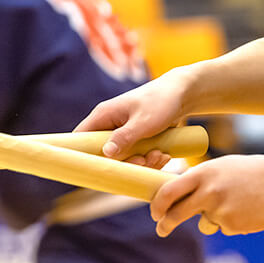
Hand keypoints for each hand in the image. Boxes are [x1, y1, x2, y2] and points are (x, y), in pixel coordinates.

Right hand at [75, 69, 191, 161]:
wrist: (183, 94)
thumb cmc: (161, 101)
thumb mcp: (143, 121)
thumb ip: (124, 137)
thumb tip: (106, 153)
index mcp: (103, 116)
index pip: (79, 139)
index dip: (82, 156)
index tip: (99, 168)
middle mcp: (109, 126)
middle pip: (104, 156)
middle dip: (126, 163)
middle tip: (144, 161)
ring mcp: (123, 134)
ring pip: (124, 160)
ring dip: (143, 163)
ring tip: (160, 155)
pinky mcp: (136, 140)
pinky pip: (138, 158)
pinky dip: (150, 160)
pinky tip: (164, 154)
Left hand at [150, 153, 263, 236]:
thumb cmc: (252, 171)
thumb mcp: (222, 167)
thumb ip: (201, 180)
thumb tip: (177, 194)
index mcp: (203, 173)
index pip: (168, 191)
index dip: (157, 205)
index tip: (155, 212)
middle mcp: (209, 191)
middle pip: (176, 214)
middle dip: (166, 224)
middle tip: (161, 229)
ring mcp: (221, 210)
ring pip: (205, 223)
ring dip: (212, 220)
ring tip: (237, 204)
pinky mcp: (233, 225)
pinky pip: (224, 228)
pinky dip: (232, 223)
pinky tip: (248, 211)